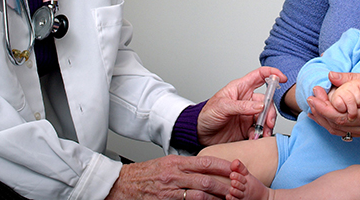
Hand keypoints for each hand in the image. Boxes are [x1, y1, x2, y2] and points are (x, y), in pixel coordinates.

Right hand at [105, 155, 231, 199]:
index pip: (205, 162)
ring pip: (200, 193)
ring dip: (216, 197)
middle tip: (238, 187)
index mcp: (176, 162)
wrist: (121, 185)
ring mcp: (170, 189)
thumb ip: (183, 166)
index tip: (235, 167)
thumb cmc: (143, 174)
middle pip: (206, 179)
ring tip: (229, 199)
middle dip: (225, 184)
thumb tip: (202, 169)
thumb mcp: (165, 164)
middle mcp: (175, 174)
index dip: (223, 165)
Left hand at [198, 67, 285, 145]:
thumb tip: (260, 106)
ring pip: (266, 116)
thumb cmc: (207, 115)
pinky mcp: (248, 128)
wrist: (199, 134)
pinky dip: (260, 134)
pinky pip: (260, 129)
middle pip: (267, 101)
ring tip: (261, 133)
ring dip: (266, 125)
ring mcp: (248, 114)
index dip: (272, 74)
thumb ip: (241, 106)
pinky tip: (254, 138)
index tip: (282, 78)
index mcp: (241, 88)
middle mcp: (247, 100)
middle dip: (270, 112)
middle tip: (267, 123)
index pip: (260, 75)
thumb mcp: (222, 107)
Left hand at [306, 71, 359, 138]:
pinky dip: (331, 122)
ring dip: (323, 118)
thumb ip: (353, 78)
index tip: (313, 94)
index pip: (341, 116)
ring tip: (312, 104)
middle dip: (320, 111)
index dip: (324, 106)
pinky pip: (345, 131)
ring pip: (339, 130)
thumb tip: (331, 75)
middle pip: (337, 125)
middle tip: (309, 97)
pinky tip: (322, 113)